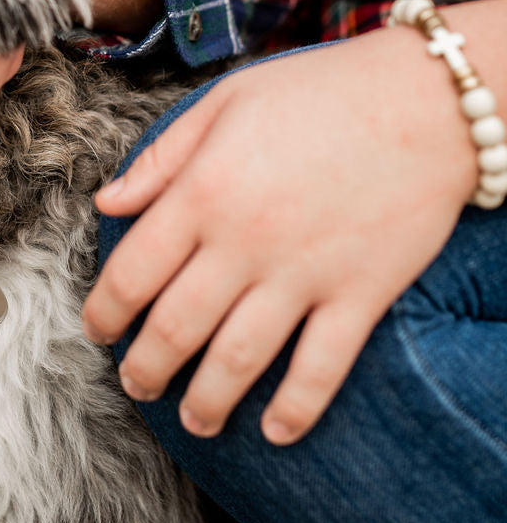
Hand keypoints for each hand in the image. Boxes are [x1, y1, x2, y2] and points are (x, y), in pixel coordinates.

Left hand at [83, 27, 476, 443]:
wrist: (425, 99)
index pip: (132, 272)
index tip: (97, 331)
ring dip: (208, 401)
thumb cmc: (320, 91)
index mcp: (203, 190)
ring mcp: (304, 274)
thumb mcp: (227, 101)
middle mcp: (245, 241)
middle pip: (176, 328)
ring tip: (194, 420)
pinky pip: (320, 368)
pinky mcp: (360, 295)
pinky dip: (296, 409)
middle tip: (136, 384)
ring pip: (238, 360)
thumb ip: (162, 157)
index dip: (104, 312)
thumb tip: (108, 201)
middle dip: (146, 368)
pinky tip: (276, 430)